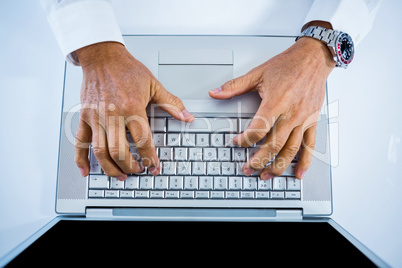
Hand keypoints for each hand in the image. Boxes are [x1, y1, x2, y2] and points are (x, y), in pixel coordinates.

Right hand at [74, 42, 193, 179]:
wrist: (102, 56)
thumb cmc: (126, 69)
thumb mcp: (153, 84)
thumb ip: (171, 103)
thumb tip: (187, 116)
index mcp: (132, 108)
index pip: (142, 140)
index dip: (150, 157)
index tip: (154, 166)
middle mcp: (112, 115)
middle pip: (120, 151)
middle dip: (131, 167)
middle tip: (138, 171)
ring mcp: (96, 117)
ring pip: (100, 151)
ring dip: (110, 168)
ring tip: (120, 176)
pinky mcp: (85, 117)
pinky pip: (80, 142)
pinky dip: (81, 159)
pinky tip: (87, 171)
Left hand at [209, 37, 334, 179]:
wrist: (314, 58)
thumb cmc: (288, 64)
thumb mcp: (258, 73)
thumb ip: (235, 86)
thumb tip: (215, 93)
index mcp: (276, 102)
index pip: (258, 129)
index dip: (245, 140)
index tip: (236, 142)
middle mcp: (291, 113)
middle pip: (273, 145)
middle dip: (258, 161)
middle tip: (247, 169)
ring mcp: (303, 119)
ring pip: (291, 150)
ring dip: (278, 166)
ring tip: (266, 176)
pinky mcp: (312, 121)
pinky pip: (310, 146)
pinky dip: (305, 162)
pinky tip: (298, 173)